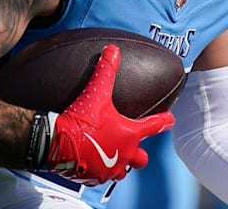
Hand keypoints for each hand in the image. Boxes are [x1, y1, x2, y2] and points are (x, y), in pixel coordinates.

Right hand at [45, 45, 174, 185]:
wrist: (56, 145)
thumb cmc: (80, 120)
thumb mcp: (94, 92)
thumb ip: (105, 71)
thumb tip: (113, 50)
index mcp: (130, 134)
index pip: (154, 126)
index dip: (164, 121)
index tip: (171, 119)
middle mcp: (124, 155)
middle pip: (141, 159)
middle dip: (140, 152)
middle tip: (134, 145)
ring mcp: (109, 169)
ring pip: (122, 171)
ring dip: (121, 164)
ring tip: (113, 156)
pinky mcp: (93, 177)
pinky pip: (101, 177)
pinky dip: (99, 170)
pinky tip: (91, 163)